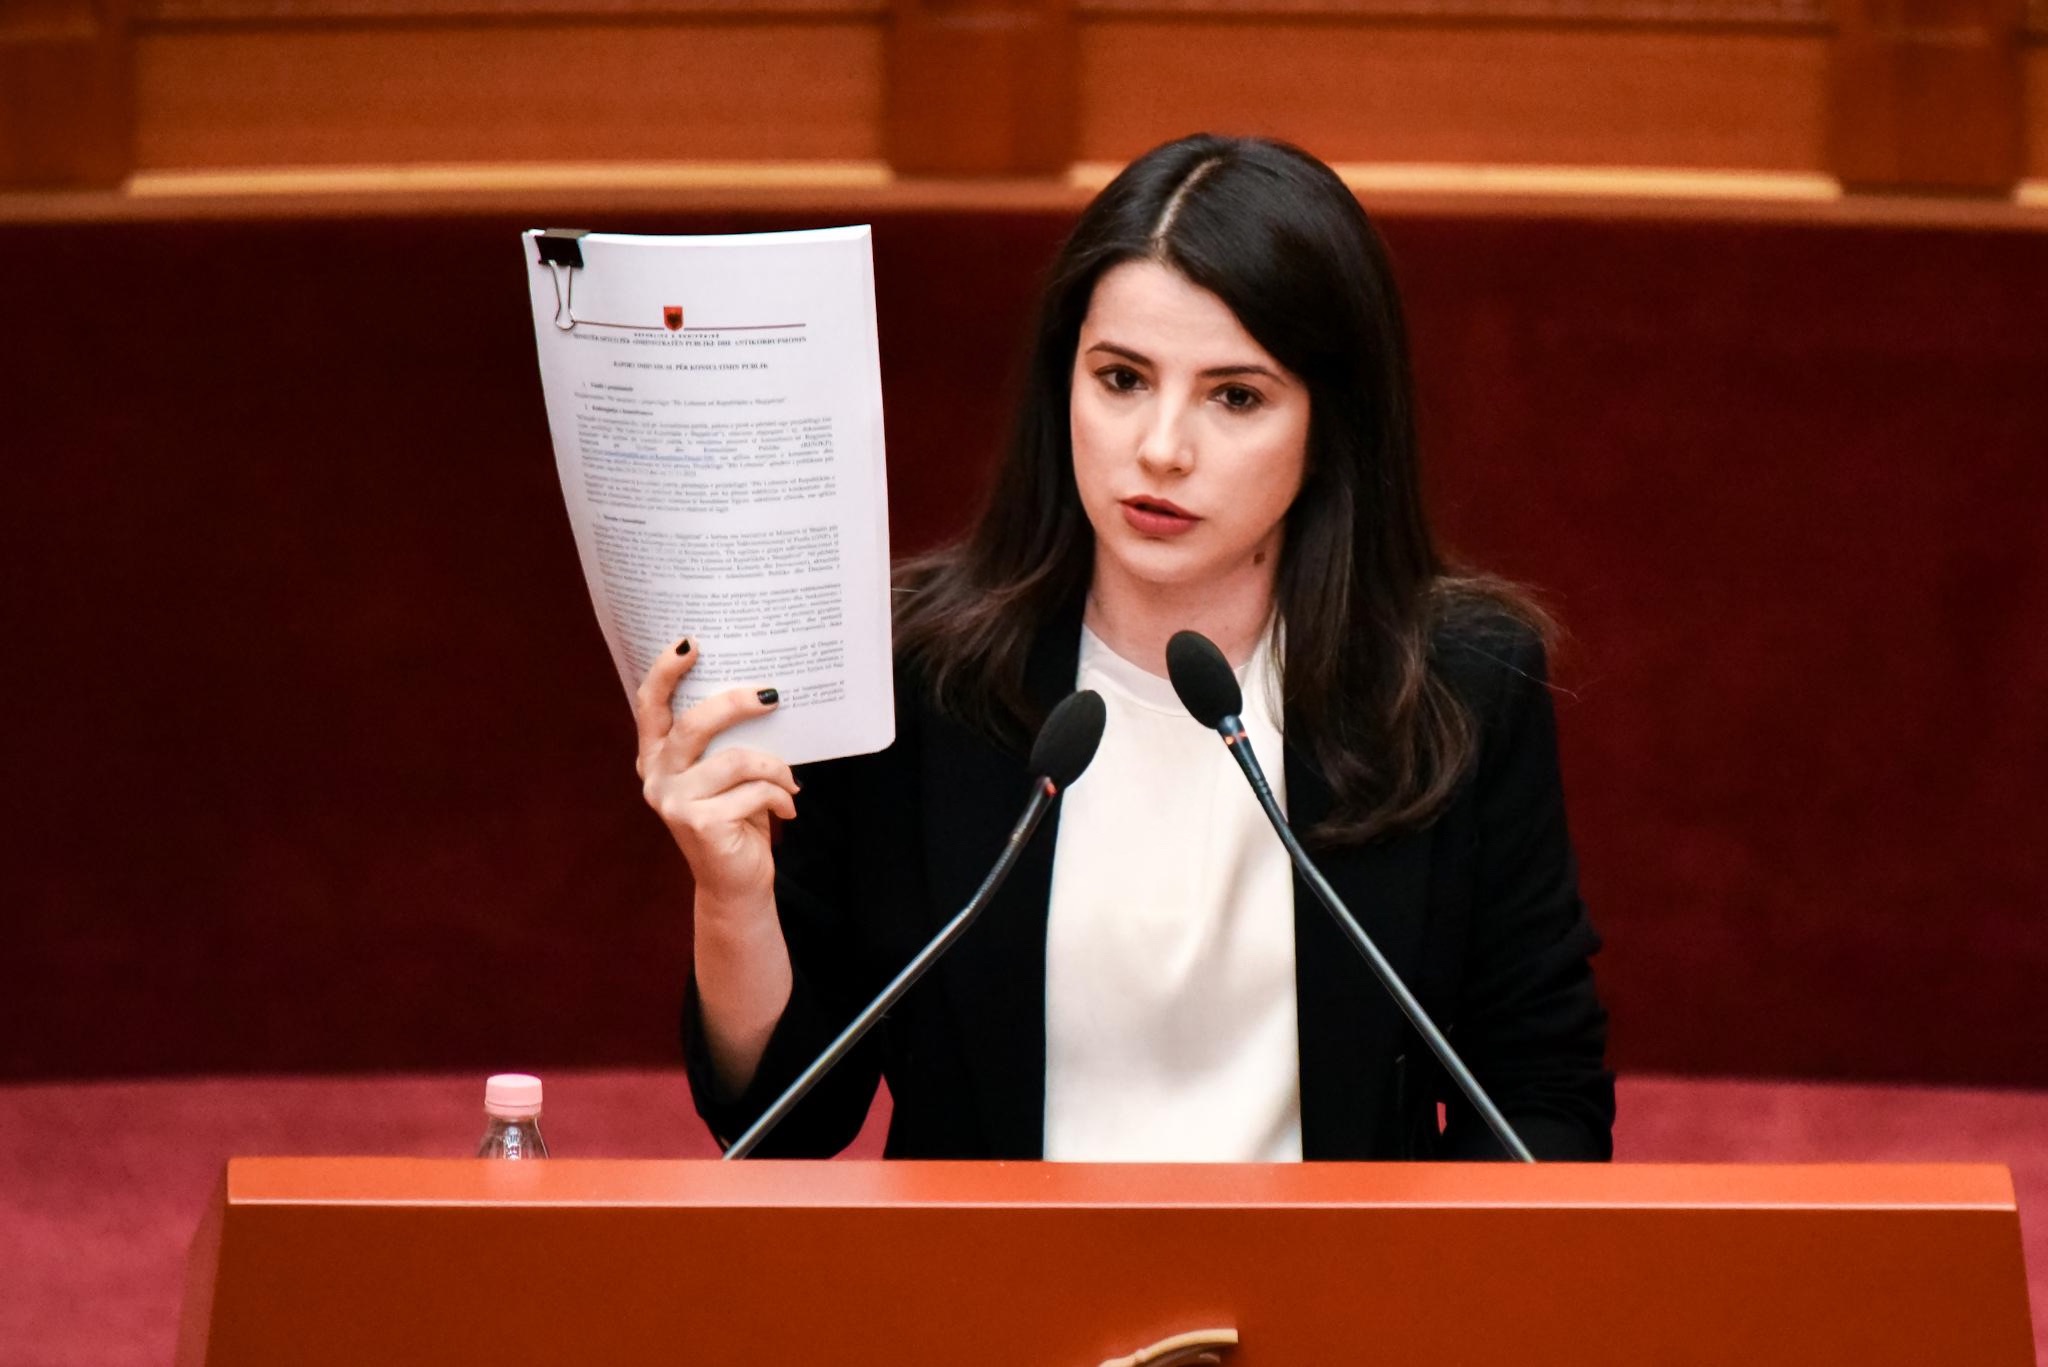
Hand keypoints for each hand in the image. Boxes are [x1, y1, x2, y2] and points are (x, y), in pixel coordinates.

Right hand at [635, 639, 798, 911]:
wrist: (736, 884)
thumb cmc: (737, 817)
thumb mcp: (727, 772)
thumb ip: (726, 739)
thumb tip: (765, 692)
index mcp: (656, 757)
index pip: (649, 705)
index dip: (665, 672)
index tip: (692, 643)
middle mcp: (656, 777)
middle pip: (692, 725)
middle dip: (735, 704)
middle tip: (772, 695)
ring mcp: (673, 803)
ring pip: (733, 760)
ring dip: (774, 765)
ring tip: (790, 777)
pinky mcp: (700, 825)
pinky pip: (752, 793)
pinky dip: (779, 796)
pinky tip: (788, 807)